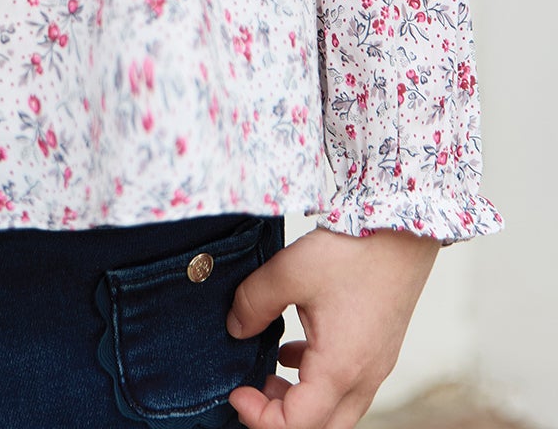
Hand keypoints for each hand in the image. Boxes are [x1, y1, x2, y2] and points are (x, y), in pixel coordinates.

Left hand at [224, 225, 441, 428]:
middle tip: (251, 391)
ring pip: (336, 412)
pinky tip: (296, 353)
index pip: (297, 425)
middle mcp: (364, 378)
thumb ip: (254, 303)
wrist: (403, 229)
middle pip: (320, 428)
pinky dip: (318, 385)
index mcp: (341, 369)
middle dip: (280, 420)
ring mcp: (377, 367)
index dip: (259, 417)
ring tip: (270, 374)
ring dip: (301, 404)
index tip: (235, 391)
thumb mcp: (290, 271)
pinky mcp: (379, 350)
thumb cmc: (353, 251)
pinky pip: (347, 387)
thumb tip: (235, 328)